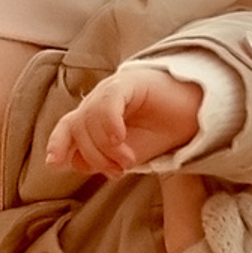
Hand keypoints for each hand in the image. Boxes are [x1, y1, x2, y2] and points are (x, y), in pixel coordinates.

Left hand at [47, 64, 203, 177]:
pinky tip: (119, 139)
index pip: (66, 128)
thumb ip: (99, 159)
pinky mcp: (130, 81)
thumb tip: (75, 163)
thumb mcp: (126, 155)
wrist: (196, 115)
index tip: (55, 164)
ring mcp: (113, 89)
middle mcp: (99, 101)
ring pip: (89, 117)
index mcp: (95, 118)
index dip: (57, 144)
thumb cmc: (161, 133)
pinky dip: (108, 123)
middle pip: (77, 127)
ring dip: (105, 147)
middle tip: (118, 171)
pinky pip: (108, 100)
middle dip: (93, 156)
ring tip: (129, 160)